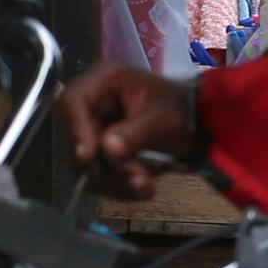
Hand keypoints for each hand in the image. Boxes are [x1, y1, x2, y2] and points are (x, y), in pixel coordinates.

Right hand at [62, 63, 201, 199]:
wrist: (196, 126)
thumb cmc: (182, 111)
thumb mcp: (166, 119)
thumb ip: (138, 132)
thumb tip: (107, 148)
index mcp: (105, 80)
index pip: (71, 102)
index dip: (76, 130)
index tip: (89, 157)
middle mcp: (91, 103)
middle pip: (76, 139)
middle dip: (107, 164)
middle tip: (139, 177)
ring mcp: (90, 129)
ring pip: (83, 163)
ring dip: (115, 179)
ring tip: (146, 184)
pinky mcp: (95, 151)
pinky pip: (95, 175)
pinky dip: (118, 186)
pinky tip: (142, 188)